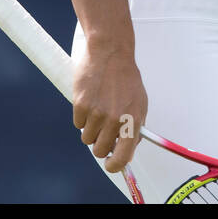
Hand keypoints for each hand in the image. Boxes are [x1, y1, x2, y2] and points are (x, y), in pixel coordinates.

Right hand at [72, 41, 147, 173]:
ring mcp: (96, 113)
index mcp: (132, 121)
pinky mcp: (81, 104)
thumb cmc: (126, 78)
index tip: (110, 164)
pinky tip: (90, 100)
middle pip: (99, 150)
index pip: (122, 158)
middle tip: (103, 130)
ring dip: (91, 128)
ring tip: (98, 109)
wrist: (110, 52)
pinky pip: (78, 123)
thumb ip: (135, 128)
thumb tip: (127, 150)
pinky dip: (82, 116)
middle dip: (100, 143)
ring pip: (87, 138)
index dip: (114, 166)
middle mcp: (114, 120)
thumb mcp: (140, 103)